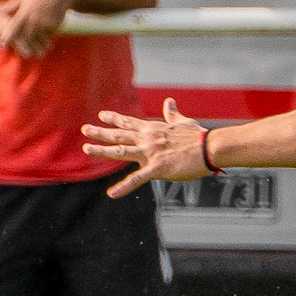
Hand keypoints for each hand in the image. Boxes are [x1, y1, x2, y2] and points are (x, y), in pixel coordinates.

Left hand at [0, 0, 69, 57]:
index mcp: (25, 11)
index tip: (1, 47)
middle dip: (22, 46)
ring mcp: (45, 21)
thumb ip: (12, 5)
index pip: (13, 27)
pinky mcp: (54, 24)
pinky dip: (45, 38)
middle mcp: (34, 17)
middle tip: (20, 55)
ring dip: (35, 46)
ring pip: (37, 37)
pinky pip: (47, 34)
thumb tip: (0, 12)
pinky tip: (46, 42)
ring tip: (36, 54)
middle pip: (25, 36)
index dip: (7, 38)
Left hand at [81, 97, 210, 197]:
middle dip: (100, 132)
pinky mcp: (157, 168)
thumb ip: (172, 114)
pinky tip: (111, 194)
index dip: (114, 118)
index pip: (129, 122)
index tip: (101, 115)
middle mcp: (147, 139)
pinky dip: (123, 187)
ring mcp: (150, 153)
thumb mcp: (183, 122)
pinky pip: (137, 179)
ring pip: (120, 152)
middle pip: (119, 135)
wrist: (210, 147)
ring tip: (86, 149)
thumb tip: (169, 101)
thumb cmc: (199, 136)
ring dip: (102, 151)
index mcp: (153, 129)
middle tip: (84, 129)